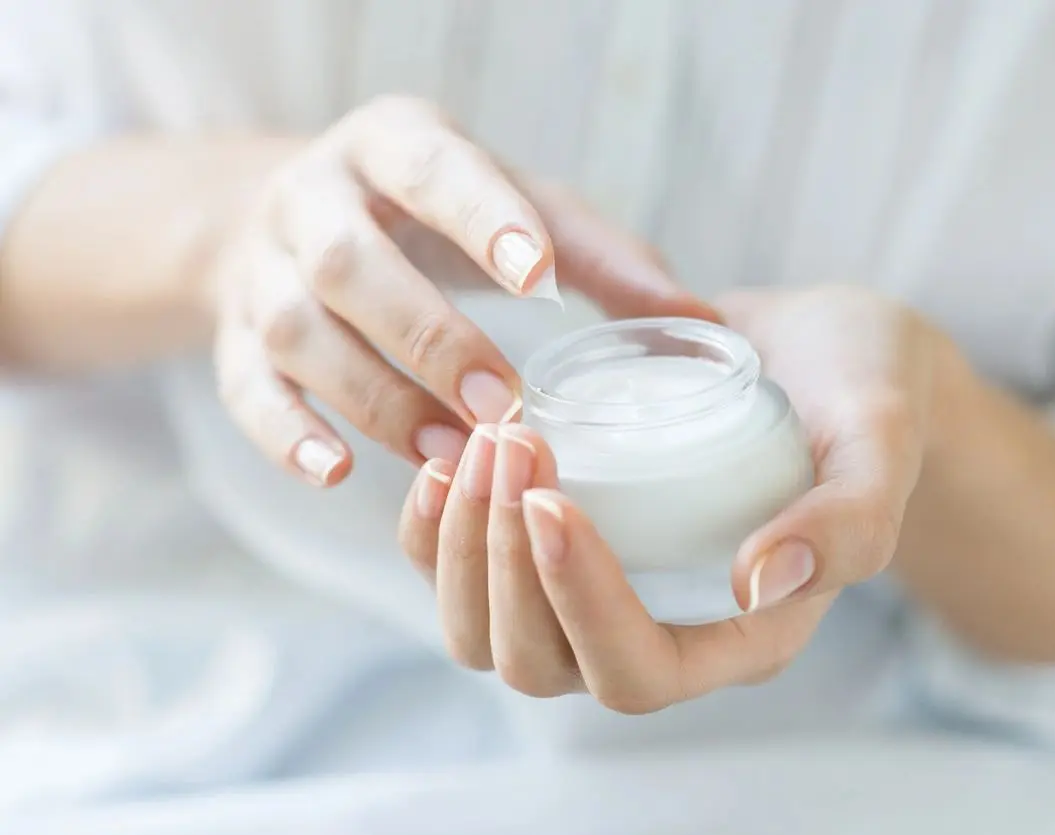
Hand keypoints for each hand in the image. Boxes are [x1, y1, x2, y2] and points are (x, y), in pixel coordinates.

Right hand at [210, 95, 713, 485]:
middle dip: (427, 334)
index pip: (431, 170)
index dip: (479, 218)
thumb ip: (598, 257)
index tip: (536, 277)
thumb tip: (700, 324)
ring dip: (374, 397)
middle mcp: (314, 197)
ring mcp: (263, 269)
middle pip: (352, 262)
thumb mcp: (512, 204)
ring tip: (449, 454)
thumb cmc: (435, 214)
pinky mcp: (233, 337)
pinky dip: (287, 436)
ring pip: (299, 331)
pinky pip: (244, 388)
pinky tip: (338, 474)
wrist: (295, 215)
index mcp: (392, 145)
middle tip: (502, 402)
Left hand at [396, 285, 955, 712]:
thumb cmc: (864, 394)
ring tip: (479, 442)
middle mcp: (662, 631)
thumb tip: (763, 582)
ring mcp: (601, 591)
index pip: (636, 670)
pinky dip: (437, 531)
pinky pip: (469, 572)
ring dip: (463, 546)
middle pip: (540, 662)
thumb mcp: (880, 440)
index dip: (580, 604)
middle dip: (505, 563)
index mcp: (742, 636)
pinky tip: (443, 460)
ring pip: (488, 631)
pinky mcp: (562, 543)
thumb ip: (850, 518)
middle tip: (510, 444)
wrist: (824, 352)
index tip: (553, 497)